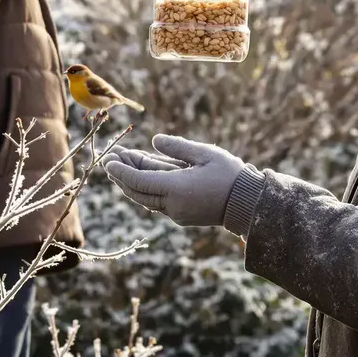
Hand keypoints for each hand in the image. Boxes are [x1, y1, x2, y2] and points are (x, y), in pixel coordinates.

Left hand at [103, 134, 244, 227]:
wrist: (248, 204)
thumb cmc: (230, 175)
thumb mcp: (205, 154)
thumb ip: (177, 147)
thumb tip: (153, 141)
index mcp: (177, 189)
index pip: (140, 181)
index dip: (122, 171)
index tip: (109, 160)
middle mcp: (173, 205)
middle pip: (138, 192)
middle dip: (121, 176)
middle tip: (109, 160)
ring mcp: (177, 213)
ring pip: (145, 199)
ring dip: (131, 184)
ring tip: (119, 168)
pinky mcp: (182, 216)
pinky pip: (156, 202)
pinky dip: (145, 189)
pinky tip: (140, 177)